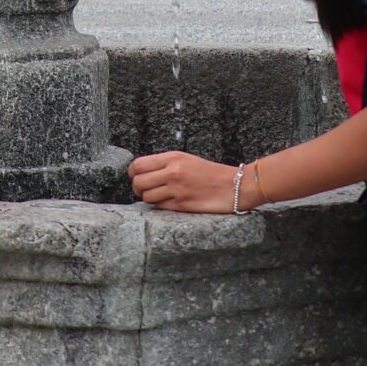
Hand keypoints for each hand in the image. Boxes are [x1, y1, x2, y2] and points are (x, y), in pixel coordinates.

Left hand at [129, 150, 244, 213]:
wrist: (234, 186)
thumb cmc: (210, 173)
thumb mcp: (186, 159)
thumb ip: (165, 164)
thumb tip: (142, 171)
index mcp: (172, 157)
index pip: (138, 165)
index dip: (132, 173)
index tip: (135, 176)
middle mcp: (172, 172)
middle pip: (138, 182)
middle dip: (138, 188)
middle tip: (145, 189)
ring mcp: (176, 190)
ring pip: (146, 197)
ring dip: (149, 198)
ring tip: (159, 196)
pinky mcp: (182, 205)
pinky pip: (159, 207)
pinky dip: (160, 206)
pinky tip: (169, 202)